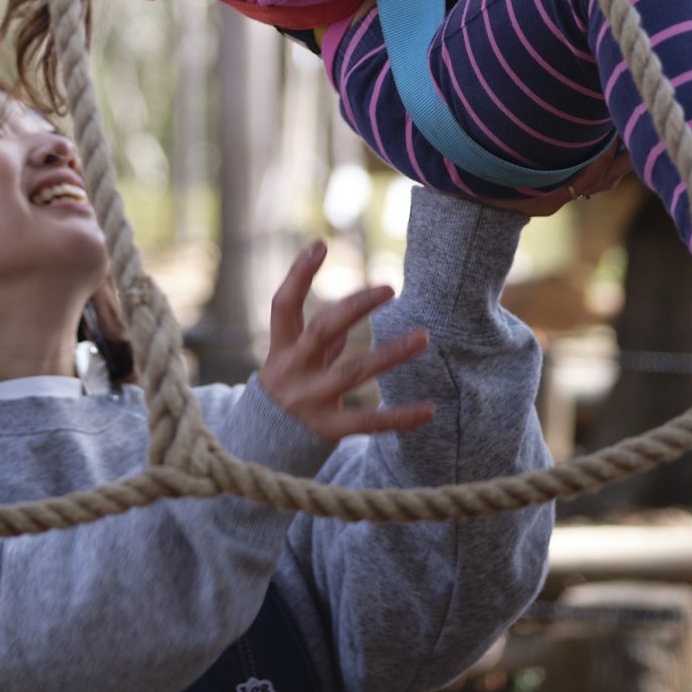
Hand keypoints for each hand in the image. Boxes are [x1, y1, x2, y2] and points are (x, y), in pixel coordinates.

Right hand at [258, 240, 434, 443]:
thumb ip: (322, 334)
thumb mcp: (293, 358)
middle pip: (322, 330)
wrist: (262, 447)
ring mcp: (310, 400)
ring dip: (389, 354)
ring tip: (423, 337)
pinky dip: (400, 417)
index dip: (298, 274)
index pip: (283, 305)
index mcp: (281, 348)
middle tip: (390, 287)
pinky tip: (429, 410)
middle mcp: (293, 370)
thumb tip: (353, 301)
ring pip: (352, 372)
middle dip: (355, 307)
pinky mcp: (328, 430)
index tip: (321, 244)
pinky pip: (368, 423)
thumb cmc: (288, 387)